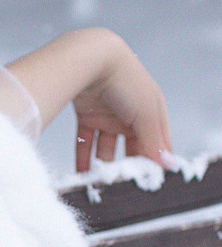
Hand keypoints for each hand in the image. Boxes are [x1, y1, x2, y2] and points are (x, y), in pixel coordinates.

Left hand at [70, 32, 171, 171]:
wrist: (90, 59)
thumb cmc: (125, 80)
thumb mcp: (146, 113)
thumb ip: (152, 140)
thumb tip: (161, 164)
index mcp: (151, 110)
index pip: (157, 141)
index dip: (155, 160)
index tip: (150, 181)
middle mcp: (130, 113)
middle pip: (131, 146)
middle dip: (128, 165)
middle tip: (124, 186)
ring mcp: (108, 114)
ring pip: (106, 147)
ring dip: (104, 166)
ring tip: (102, 185)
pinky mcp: (87, 115)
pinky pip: (86, 142)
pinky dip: (84, 159)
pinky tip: (84, 175)